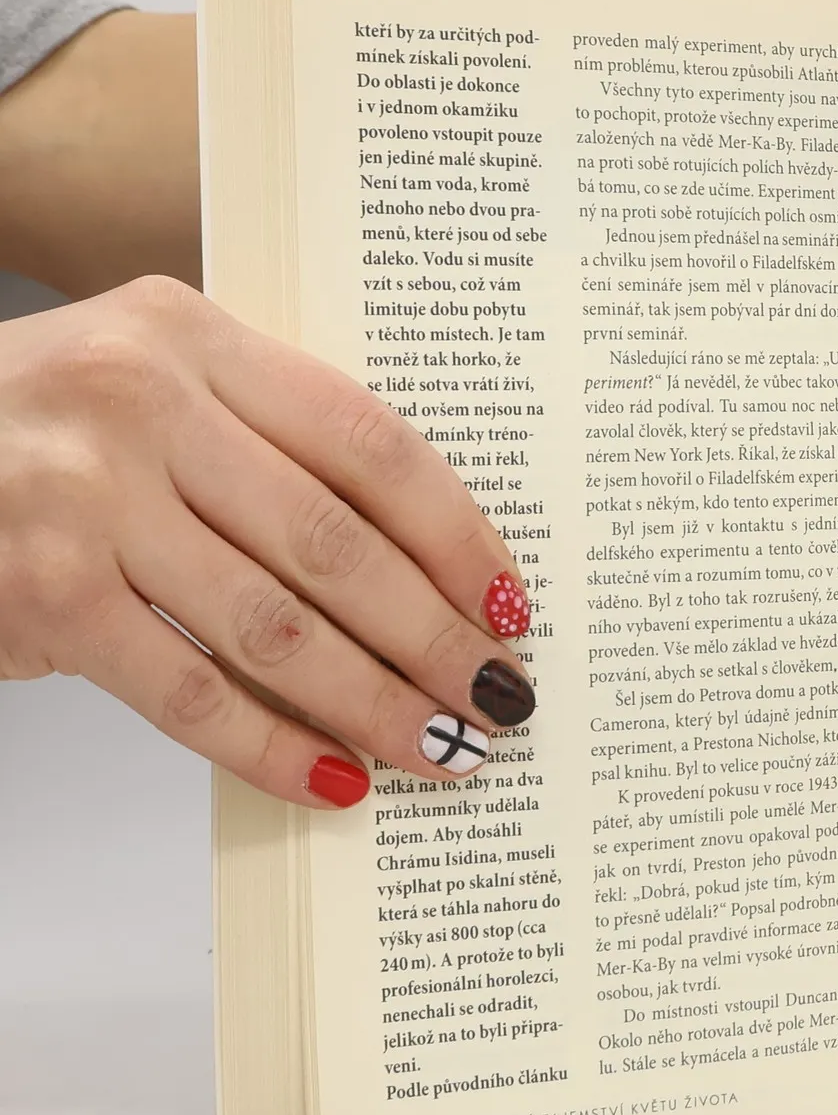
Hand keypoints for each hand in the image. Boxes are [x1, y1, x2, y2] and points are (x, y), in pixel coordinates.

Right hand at [0, 278, 539, 808]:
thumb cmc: (35, 430)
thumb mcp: (148, 386)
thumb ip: (263, 444)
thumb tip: (420, 575)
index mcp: (190, 335)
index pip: (369, 441)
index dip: (457, 533)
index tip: (512, 603)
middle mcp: (138, 401)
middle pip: (336, 542)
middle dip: (436, 635)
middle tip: (501, 696)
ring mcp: (82, 498)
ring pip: (276, 625)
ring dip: (376, 702)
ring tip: (445, 747)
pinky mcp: (42, 593)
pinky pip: (188, 690)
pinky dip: (270, 745)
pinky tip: (332, 779)